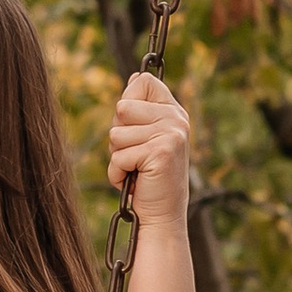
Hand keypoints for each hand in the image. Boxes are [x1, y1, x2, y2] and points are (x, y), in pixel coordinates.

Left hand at [108, 69, 193, 231]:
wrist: (162, 215)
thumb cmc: (148, 177)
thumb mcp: (145, 137)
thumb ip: (140, 109)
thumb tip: (134, 76)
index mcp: (173, 111)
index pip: (142, 81)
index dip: (127, 104)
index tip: (136, 128)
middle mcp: (176, 119)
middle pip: (122, 107)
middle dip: (118, 134)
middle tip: (135, 155)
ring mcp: (171, 134)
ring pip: (115, 133)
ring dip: (117, 156)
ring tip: (136, 169)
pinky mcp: (161, 152)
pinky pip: (118, 155)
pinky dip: (117, 173)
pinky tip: (135, 181)